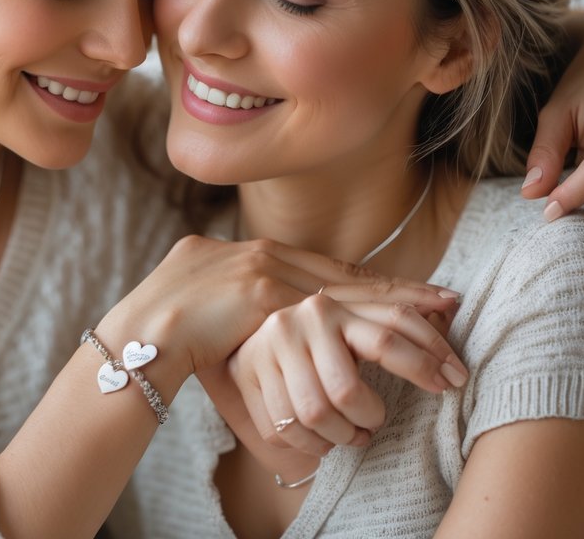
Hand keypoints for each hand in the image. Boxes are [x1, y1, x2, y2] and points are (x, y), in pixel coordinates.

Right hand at [98, 236, 461, 383]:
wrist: (138, 329)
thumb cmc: (161, 324)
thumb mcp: (203, 303)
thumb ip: (234, 299)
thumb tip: (253, 317)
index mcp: (248, 253)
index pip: (323, 270)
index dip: (366, 282)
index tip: (403, 290)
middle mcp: (262, 253)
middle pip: (344, 276)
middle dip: (397, 291)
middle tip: (444, 299)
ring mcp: (263, 270)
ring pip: (346, 292)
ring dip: (397, 308)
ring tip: (440, 316)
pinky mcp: (261, 293)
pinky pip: (327, 311)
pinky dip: (367, 321)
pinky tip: (401, 329)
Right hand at [221, 290, 463, 464]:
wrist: (215, 315)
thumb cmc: (299, 327)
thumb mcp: (342, 314)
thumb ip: (385, 314)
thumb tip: (450, 302)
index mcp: (328, 302)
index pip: (392, 329)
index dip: (428, 357)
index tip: (455, 380)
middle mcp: (296, 320)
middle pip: (348, 391)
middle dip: (369, 415)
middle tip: (376, 423)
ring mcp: (268, 349)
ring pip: (318, 415)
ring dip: (341, 435)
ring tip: (351, 433)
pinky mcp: (246, 374)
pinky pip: (287, 428)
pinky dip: (312, 444)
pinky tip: (323, 441)